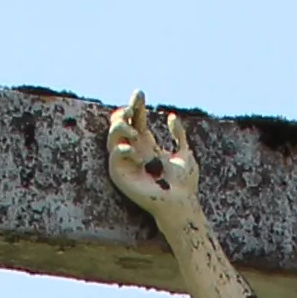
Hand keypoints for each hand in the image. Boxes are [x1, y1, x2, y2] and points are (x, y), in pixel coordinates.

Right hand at [106, 95, 203, 245]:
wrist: (182, 203)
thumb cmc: (184, 183)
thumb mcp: (185, 152)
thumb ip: (178, 134)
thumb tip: (171, 116)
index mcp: (147, 145)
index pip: (136, 119)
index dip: (136, 105)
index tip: (140, 94)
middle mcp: (134, 151)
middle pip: (120, 125)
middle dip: (123, 112)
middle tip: (131, 109)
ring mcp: (126, 163)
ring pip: (111, 138)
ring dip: (119, 128)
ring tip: (134, 132)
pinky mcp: (122, 176)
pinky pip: (113, 158)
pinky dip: (121, 150)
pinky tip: (134, 150)